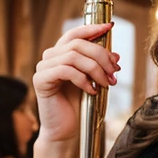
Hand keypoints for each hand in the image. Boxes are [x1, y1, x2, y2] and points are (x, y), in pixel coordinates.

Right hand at [33, 23, 119, 144]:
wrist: (65, 130)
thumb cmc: (78, 106)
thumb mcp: (93, 81)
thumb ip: (100, 66)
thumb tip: (116, 54)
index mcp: (61, 54)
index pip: (75, 34)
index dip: (92, 28)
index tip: (109, 27)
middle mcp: (50, 57)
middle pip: (78, 44)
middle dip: (101, 56)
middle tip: (115, 71)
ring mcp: (43, 68)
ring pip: (73, 57)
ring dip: (95, 69)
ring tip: (107, 84)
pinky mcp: (41, 80)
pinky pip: (66, 71)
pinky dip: (83, 80)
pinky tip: (92, 91)